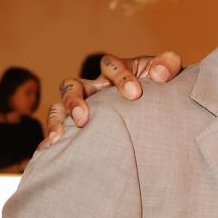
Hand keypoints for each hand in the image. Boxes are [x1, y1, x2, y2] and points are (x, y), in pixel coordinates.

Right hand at [44, 50, 183, 143]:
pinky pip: (60, 131)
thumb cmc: (163, 91)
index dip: (120, 76)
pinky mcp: (82, 128)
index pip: (110, 65)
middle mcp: (95, 88)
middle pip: (73, 85)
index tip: (135, 94)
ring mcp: (86, 108)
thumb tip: (160, 74)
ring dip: (58, 120)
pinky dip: (51, 138)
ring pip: (60, 107)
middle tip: (84, 118)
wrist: (164, 112)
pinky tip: (49, 151)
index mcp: (116, 72)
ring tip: (59, 138)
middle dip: (75, 100)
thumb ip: (168, 66)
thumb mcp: (168, 75)